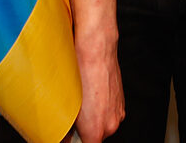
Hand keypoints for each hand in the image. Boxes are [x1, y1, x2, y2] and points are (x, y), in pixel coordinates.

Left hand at [71, 27, 123, 142]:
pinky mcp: (121, 102)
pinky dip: (100, 108)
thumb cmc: (81, 74)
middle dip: (83, 130)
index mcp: (97, 130)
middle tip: (72, 115)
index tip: (69, 134)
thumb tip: (64, 135)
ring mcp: (118, 113)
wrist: (96, 52)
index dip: (74, 140)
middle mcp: (111, 125)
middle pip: (95, 137)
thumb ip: (67, 128)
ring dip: (93, 118)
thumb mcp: (67, 106)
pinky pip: (109, 112)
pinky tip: (91, 93)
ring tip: (83, 101)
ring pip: (103, 125)